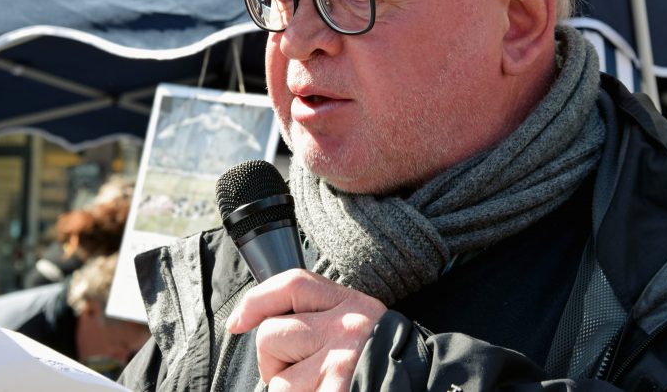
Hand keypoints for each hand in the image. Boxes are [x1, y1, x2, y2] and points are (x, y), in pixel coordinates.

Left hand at [226, 269, 387, 391]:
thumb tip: (251, 322)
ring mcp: (341, 362)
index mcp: (350, 303)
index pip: (292, 285)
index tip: (239, 322)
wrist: (428, 385)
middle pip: (271, 335)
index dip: (257, 301)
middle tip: (308, 374)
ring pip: (278, 381)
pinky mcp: (338, 390)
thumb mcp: (356, 325)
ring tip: (323, 388)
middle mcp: (346, 326)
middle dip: (276, 362)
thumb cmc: (382, 362)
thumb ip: (318, 316)